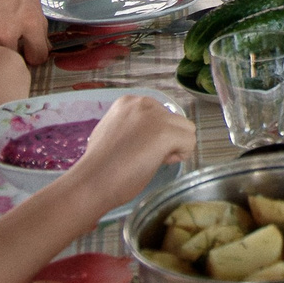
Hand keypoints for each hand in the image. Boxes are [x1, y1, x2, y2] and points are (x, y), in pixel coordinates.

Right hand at [61, 93, 198, 214]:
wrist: (93, 180)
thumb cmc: (100, 165)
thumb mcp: (113, 132)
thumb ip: (132, 127)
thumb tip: (147, 136)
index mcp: (129, 102)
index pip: (160, 115)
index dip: (153, 135)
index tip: (137, 148)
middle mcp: (144, 103)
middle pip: (175, 121)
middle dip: (166, 140)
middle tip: (145, 157)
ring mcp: (156, 116)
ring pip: (187, 130)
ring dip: (175, 147)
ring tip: (151, 160)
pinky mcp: (166, 132)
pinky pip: (190, 142)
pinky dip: (181, 156)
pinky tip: (160, 163)